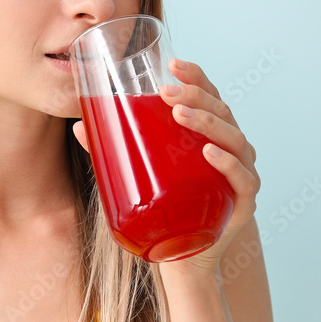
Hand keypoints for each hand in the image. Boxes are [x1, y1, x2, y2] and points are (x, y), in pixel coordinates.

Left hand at [72, 57, 260, 280]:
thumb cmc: (164, 206)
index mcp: (210, 134)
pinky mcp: (243, 204)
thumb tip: (78, 126)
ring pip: (234, 140)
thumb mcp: (138, 173)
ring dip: (208, 123)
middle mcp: (231, 149)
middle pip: (222, 113)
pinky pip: (242, 179)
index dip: (196, 77)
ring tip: (181, 115)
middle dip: (196, 96)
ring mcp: (241, 175)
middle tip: (166, 92)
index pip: (210, 97)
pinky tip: (210, 152)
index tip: (172, 64)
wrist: (182, 257)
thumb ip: (112, 151)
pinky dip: (228, 163)